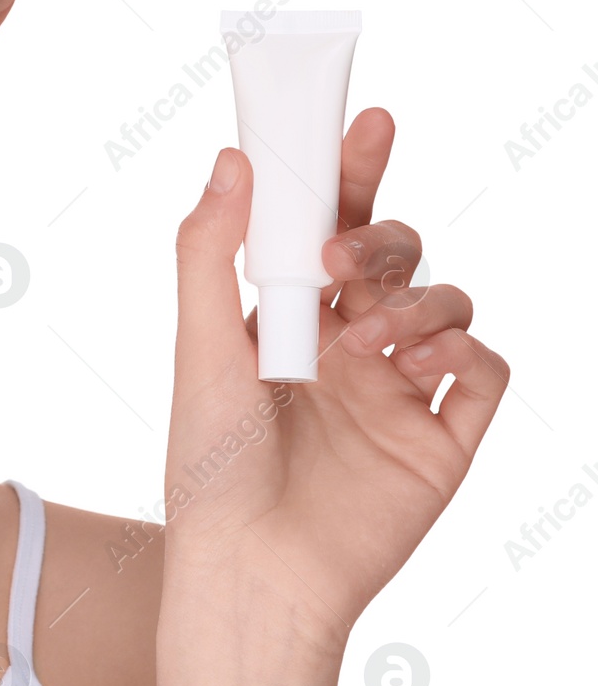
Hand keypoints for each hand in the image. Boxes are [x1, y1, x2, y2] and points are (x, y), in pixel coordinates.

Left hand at [160, 107, 511, 652]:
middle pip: (395, 250)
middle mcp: (349, 340)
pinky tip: (413, 364)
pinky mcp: (441, 437)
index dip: (352, 170)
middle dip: (376, 233)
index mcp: (290, 312)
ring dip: (411, 300)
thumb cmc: (211, 462)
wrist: (250, 564)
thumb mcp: (200, 344)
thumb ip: (210, 251)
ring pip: (445, 298)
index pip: (329, 221)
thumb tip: (231, 159)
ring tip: (358, 342)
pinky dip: (462, 348)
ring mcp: (400, 386)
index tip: (365, 121)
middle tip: (336, 255)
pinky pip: (485, 368)